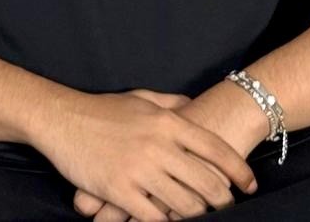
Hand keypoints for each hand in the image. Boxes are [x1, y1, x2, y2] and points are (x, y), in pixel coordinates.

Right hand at [31, 88, 255, 221]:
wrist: (59, 118)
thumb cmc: (99, 109)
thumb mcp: (139, 99)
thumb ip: (170, 103)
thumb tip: (193, 105)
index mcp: (166, 122)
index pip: (216, 150)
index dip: (240, 171)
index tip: (250, 185)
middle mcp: (158, 146)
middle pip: (209, 183)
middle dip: (224, 200)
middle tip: (226, 207)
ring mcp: (139, 170)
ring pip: (187, 205)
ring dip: (198, 214)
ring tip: (200, 216)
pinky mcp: (120, 191)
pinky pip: (155, 218)